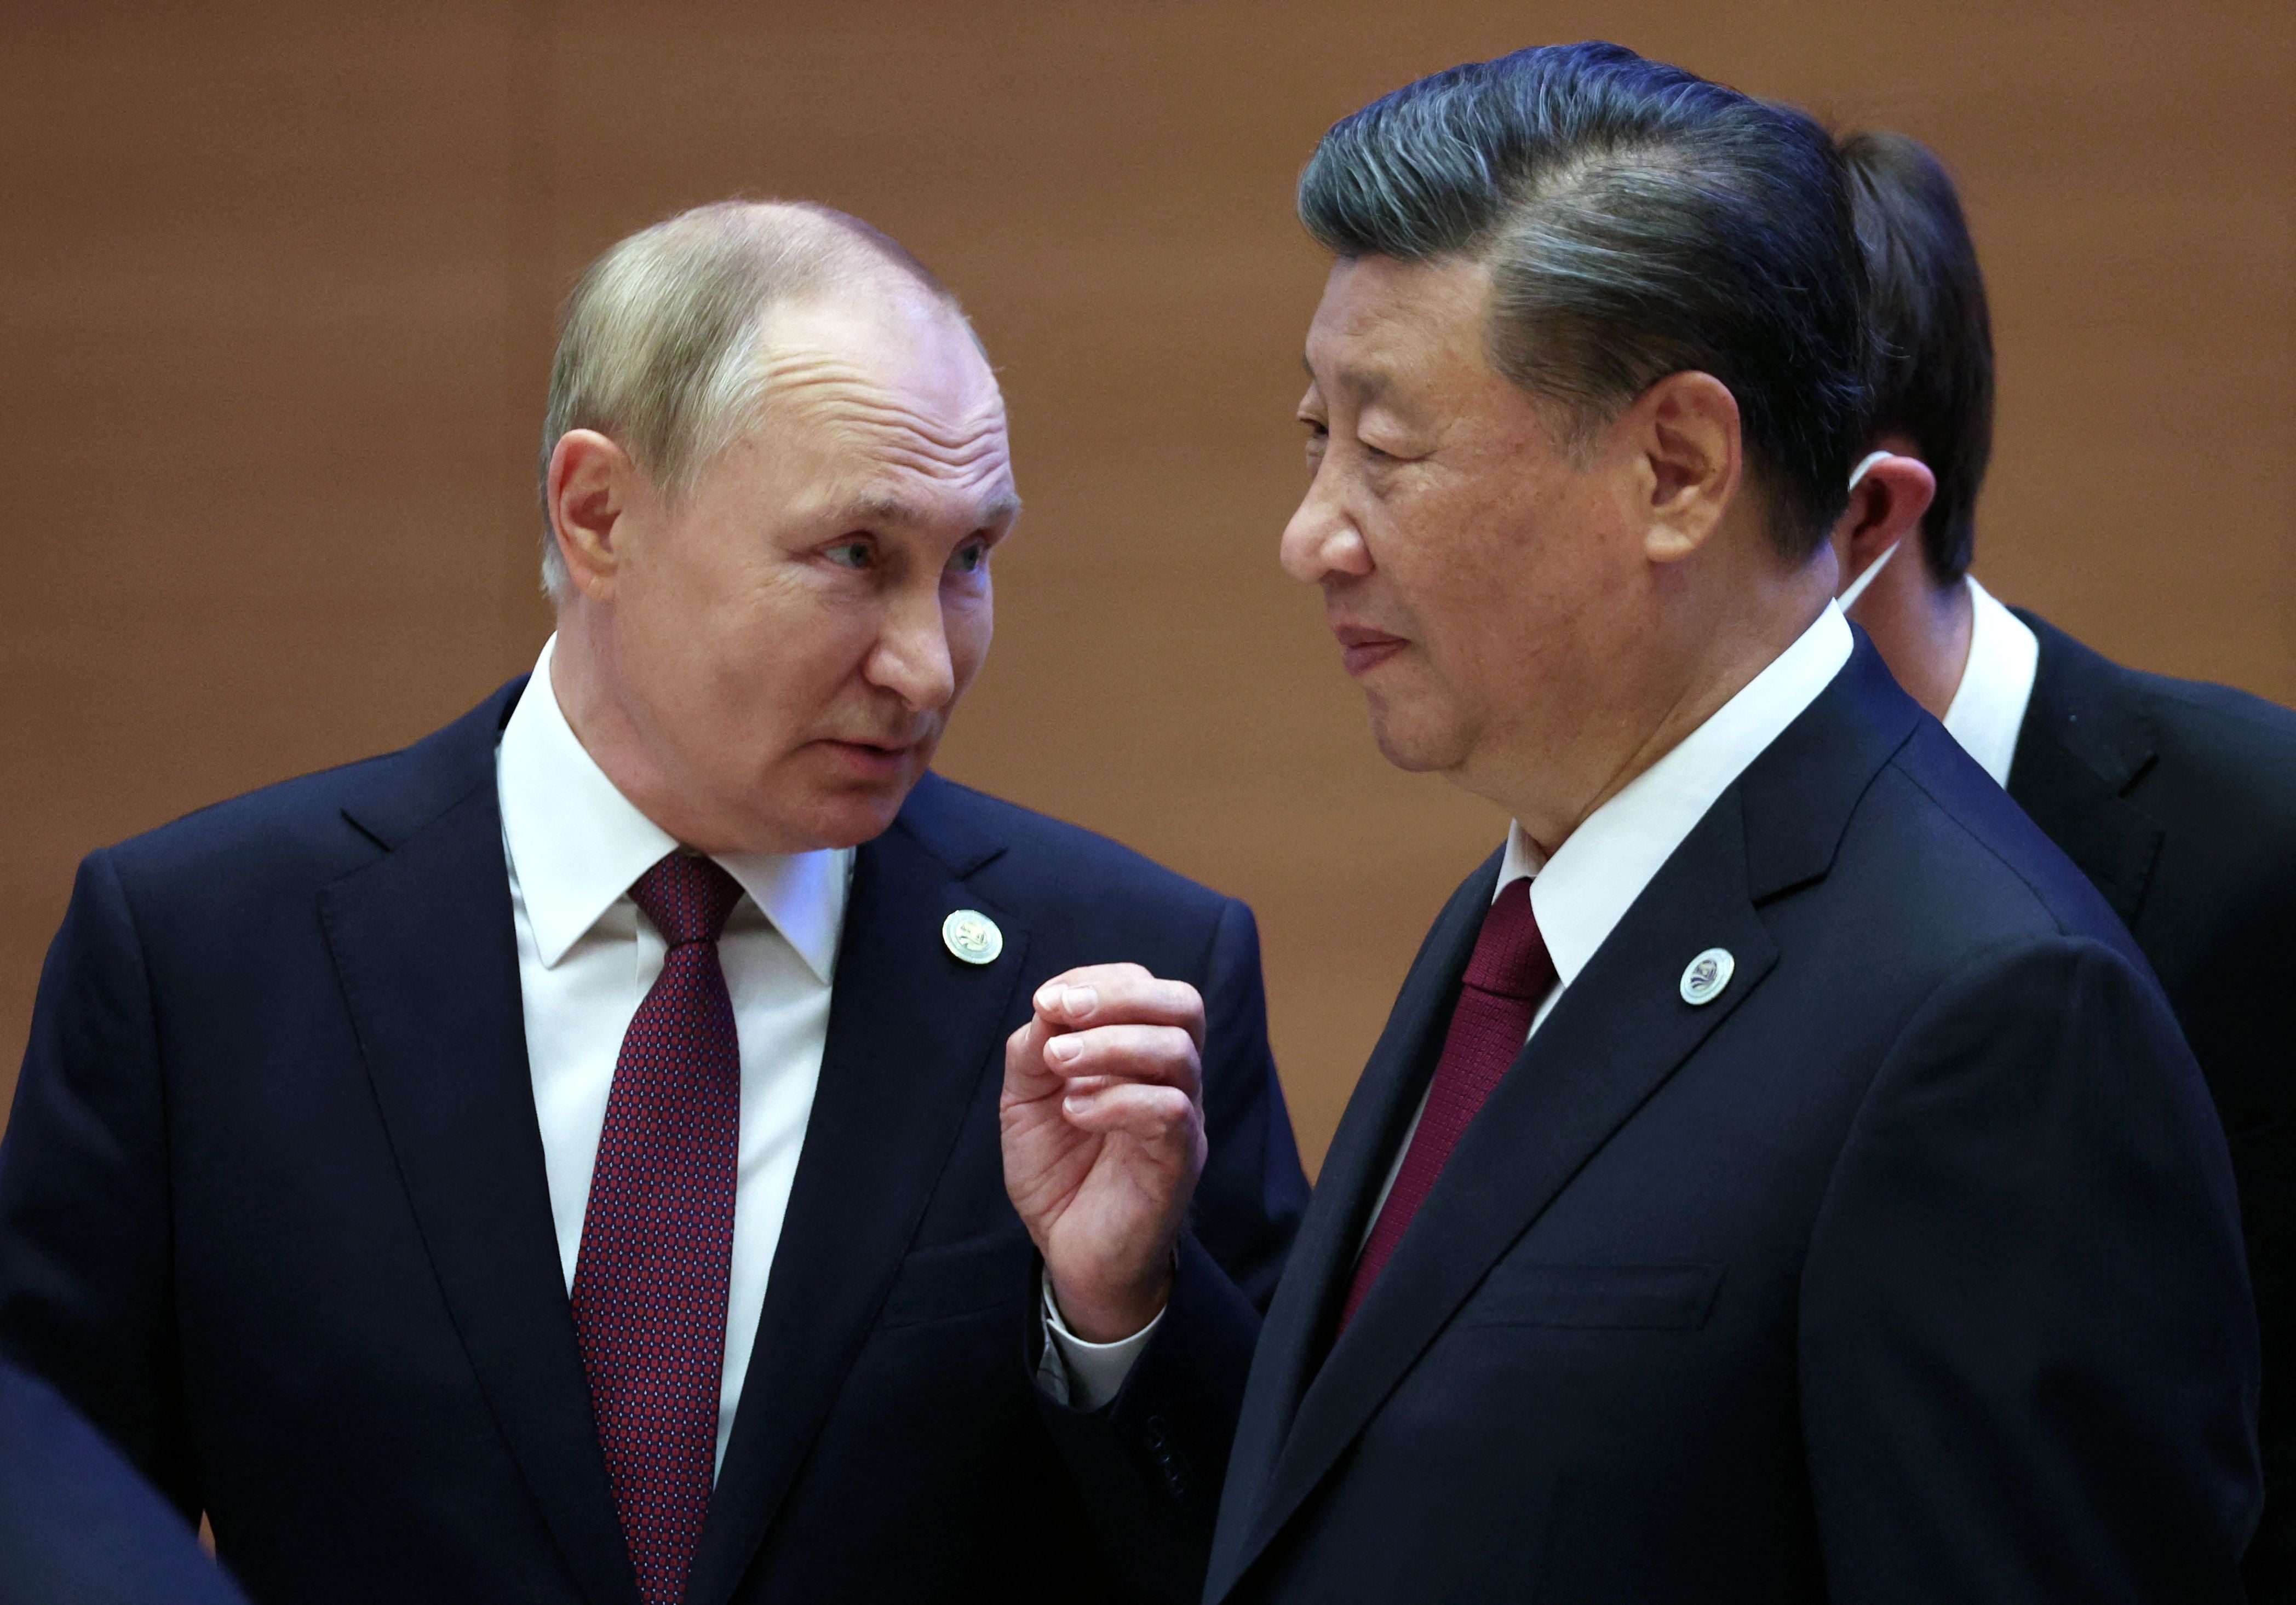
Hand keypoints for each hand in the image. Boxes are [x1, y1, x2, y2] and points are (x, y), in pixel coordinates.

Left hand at [1001, 963, 1206, 1341]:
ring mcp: (1182, 1118)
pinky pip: (1170, 1110)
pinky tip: (1075, 1112)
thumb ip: (1034, 1049)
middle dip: (1118, 995)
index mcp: (1140, 1054)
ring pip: (1177, 1051)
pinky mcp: (1179, 1160)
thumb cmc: (1059, 1173)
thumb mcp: (1027, 1099)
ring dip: (1108, 1044)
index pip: (1145, 987)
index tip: (1046, 999)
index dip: (1096, 980)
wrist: (1072, 1253)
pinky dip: (1117, 1100)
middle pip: (1183, 1004)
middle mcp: (1172, 1078)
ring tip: (1057, 1064)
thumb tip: (1047, 1007)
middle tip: (1062, 1011)